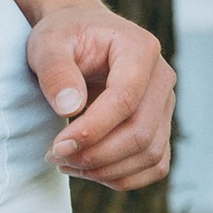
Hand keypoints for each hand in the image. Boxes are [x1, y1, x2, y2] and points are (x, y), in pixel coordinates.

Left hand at [27, 4, 175, 191]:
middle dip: (95, 156)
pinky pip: (154, 165)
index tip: (57, 147)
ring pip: (149, 154)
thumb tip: (70, 107)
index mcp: (140, 49)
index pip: (125, 100)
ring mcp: (165, 104)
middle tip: (55, 156)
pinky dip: (122, 177)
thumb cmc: (64, 36)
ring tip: (65, 162)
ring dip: (105, 171)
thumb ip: (55, 71)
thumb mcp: (48, 44)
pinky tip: (88, 169)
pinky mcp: (160, 126)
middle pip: (140, 133)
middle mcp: (162, 77)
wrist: (80, 35)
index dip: (92, 131)